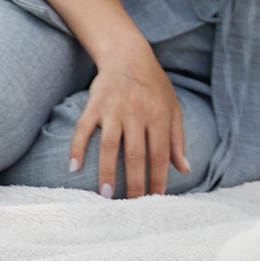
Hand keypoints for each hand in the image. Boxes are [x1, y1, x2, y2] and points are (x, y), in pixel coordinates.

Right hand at [69, 54, 187, 197]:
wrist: (128, 55)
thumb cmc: (154, 86)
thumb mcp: (173, 108)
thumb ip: (178, 139)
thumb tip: (185, 169)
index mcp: (159, 116)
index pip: (160, 154)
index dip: (158, 178)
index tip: (155, 199)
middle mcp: (137, 113)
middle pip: (135, 154)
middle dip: (134, 182)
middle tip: (130, 206)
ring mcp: (114, 109)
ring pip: (110, 145)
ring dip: (107, 171)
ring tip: (105, 195)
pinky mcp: (95, 104)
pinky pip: (84, 128)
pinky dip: (77, 147)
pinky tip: (74, 167)